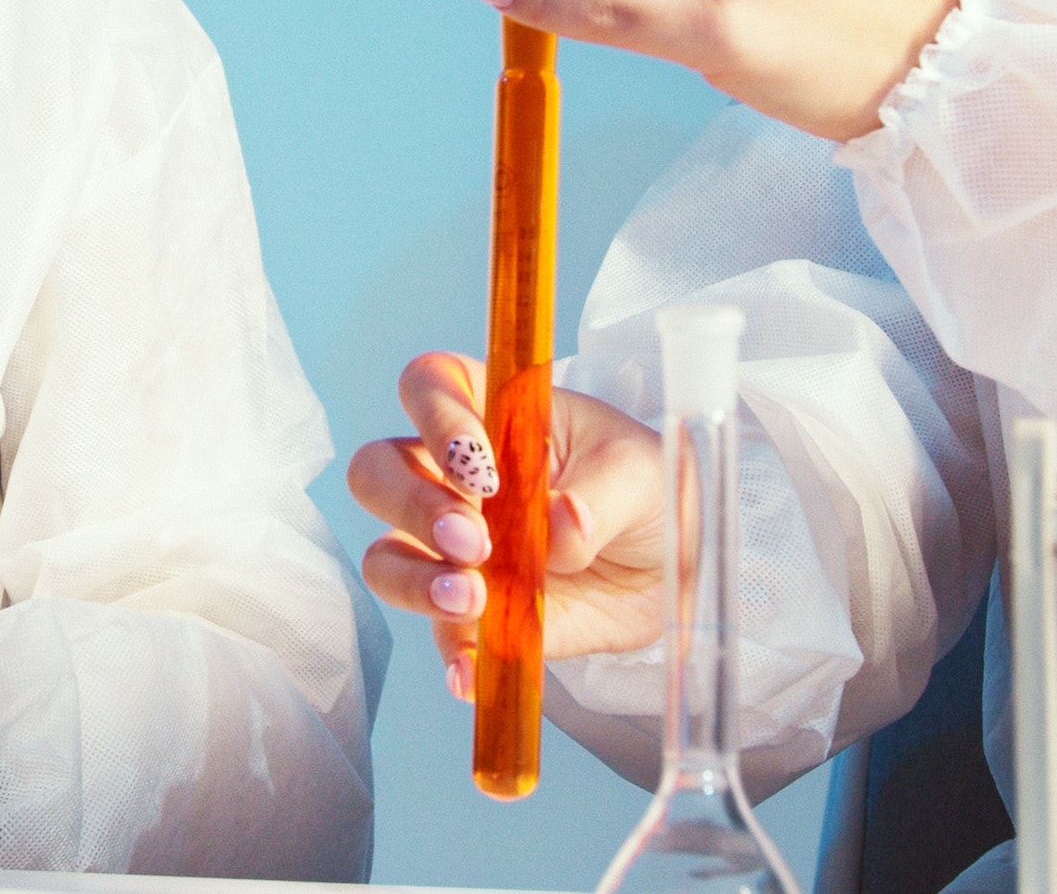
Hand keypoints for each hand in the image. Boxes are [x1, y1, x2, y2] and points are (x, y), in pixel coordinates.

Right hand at [347, 352, 667, 692]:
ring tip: (471, 600)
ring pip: (386, 557)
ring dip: (415, 580)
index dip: (435, 417)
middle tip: (474, 542)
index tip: (478, 468)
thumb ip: (598, 495)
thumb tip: (557, 524)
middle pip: (379, 472)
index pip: (429, 387)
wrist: (677, 569)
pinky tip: (474, 670)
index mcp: (494, 414)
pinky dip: (453, 654)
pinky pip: (441, 637)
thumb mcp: (641, 475)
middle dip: (413, 506)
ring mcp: (454, 553)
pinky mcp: (474, 617)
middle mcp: (456, 480)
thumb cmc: (650, 493)